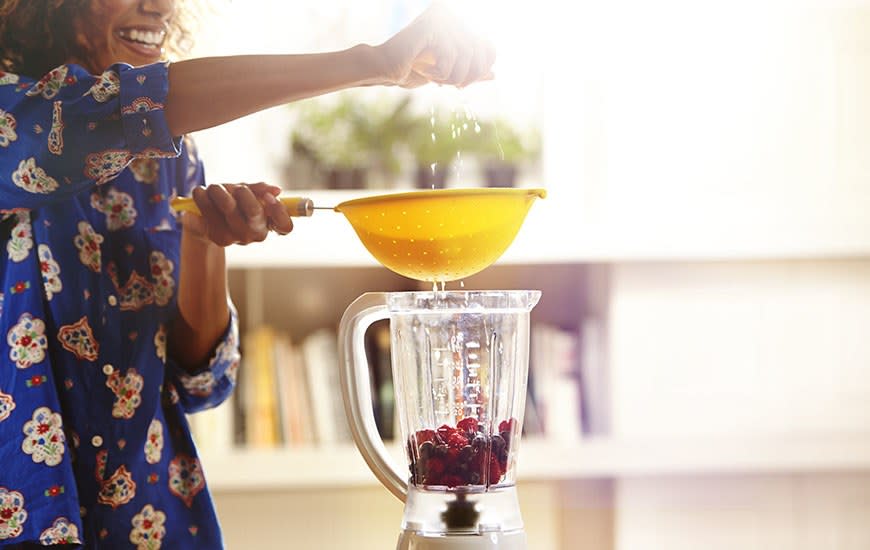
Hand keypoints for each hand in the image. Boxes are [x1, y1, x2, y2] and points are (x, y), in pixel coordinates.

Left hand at [179, 183, 293, 246]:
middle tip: (235, 187)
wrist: (204, 218)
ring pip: (228, 210)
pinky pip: (205, 218)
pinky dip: (199, 204)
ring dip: (217, 192)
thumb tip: (276, 190)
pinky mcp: (215, 237)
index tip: (269, 197)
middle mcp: (254, 233)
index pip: (284, 226)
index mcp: (267, 222)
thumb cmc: (230, 202)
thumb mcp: (245, 192)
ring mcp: (235, 237)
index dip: (279, 212)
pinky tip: (198, 196)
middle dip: (244, 194)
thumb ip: (258, 190)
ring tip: (210, 187)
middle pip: (255, 213)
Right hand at [376, 2, 495, 88]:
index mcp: (459, 23)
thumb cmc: (414, 68)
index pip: (488, 46)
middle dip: (469, 75)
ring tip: (437, 80)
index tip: (464, 83)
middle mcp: (453, 14)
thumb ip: (469, 71)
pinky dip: (440, 71)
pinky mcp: (431, 25)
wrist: (386, 68)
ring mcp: (442, 17)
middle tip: (454, 86)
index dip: (482, 68)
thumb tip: (494, 74)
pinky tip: (425, 71)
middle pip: (480, 50)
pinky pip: (451, 54)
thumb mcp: (448, 71)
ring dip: (454, 75)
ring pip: (467, 54)